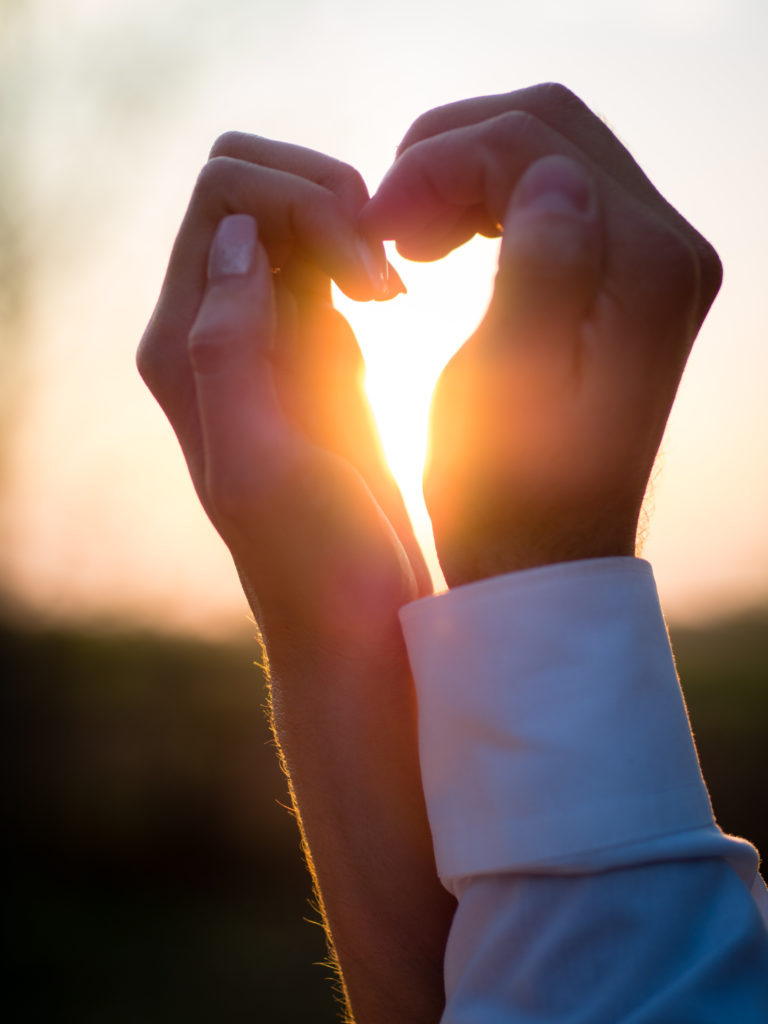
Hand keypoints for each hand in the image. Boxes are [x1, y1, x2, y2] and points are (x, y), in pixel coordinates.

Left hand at [138, 134, 428, 668]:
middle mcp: (216, 335)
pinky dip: (364, 269)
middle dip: (327, 202)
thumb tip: (239, 237)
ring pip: (296, 223)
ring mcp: (267, 342)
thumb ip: (231, 351)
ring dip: (353, 233)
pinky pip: (331, 272)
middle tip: (382, 275)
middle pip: (254, 193)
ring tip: (394, 296)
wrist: (357, 620)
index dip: (299, 201)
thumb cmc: (316, 562)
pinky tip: (391, 315)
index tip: (363, 269)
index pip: (223, 199)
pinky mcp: (315, 359)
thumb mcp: (261, 467)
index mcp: (186, 348)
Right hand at [362, 84, 721, 586]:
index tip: (374, 221)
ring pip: (547, 152)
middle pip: (550, 127)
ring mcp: (653, 262)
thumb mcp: (507, 389)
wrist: (541, 556)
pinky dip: (488, 201)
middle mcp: (670, 252)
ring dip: (463, 174)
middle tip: (384, 221)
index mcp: (647, 272)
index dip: (439, 163)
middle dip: (449, 154)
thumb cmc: (506, 494)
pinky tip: (443, 243)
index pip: (536, 145)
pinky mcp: (624, 279)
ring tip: (405, 236)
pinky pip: (553, 195)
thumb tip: (547, 177)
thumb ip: (539, 273)